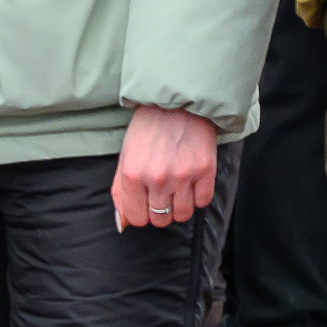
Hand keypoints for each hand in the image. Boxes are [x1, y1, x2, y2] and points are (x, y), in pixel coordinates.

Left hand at [110, 105, 217, 229]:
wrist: (177, 103)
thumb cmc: (147, 128)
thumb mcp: (125, 156)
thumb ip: (121, 191)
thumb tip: (122, 223)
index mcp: (133, 174)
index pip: (136, 217)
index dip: (139, 215)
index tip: (143, 205)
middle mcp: (157, 178)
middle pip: (159, 220)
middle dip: (158, 212)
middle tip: (160, 195)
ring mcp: (183, 176)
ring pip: (182, 215)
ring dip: (178, 207)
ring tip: (176, 189)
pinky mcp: (206, 172)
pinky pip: (202, 203)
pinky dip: (197, 198)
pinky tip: (190, 183)